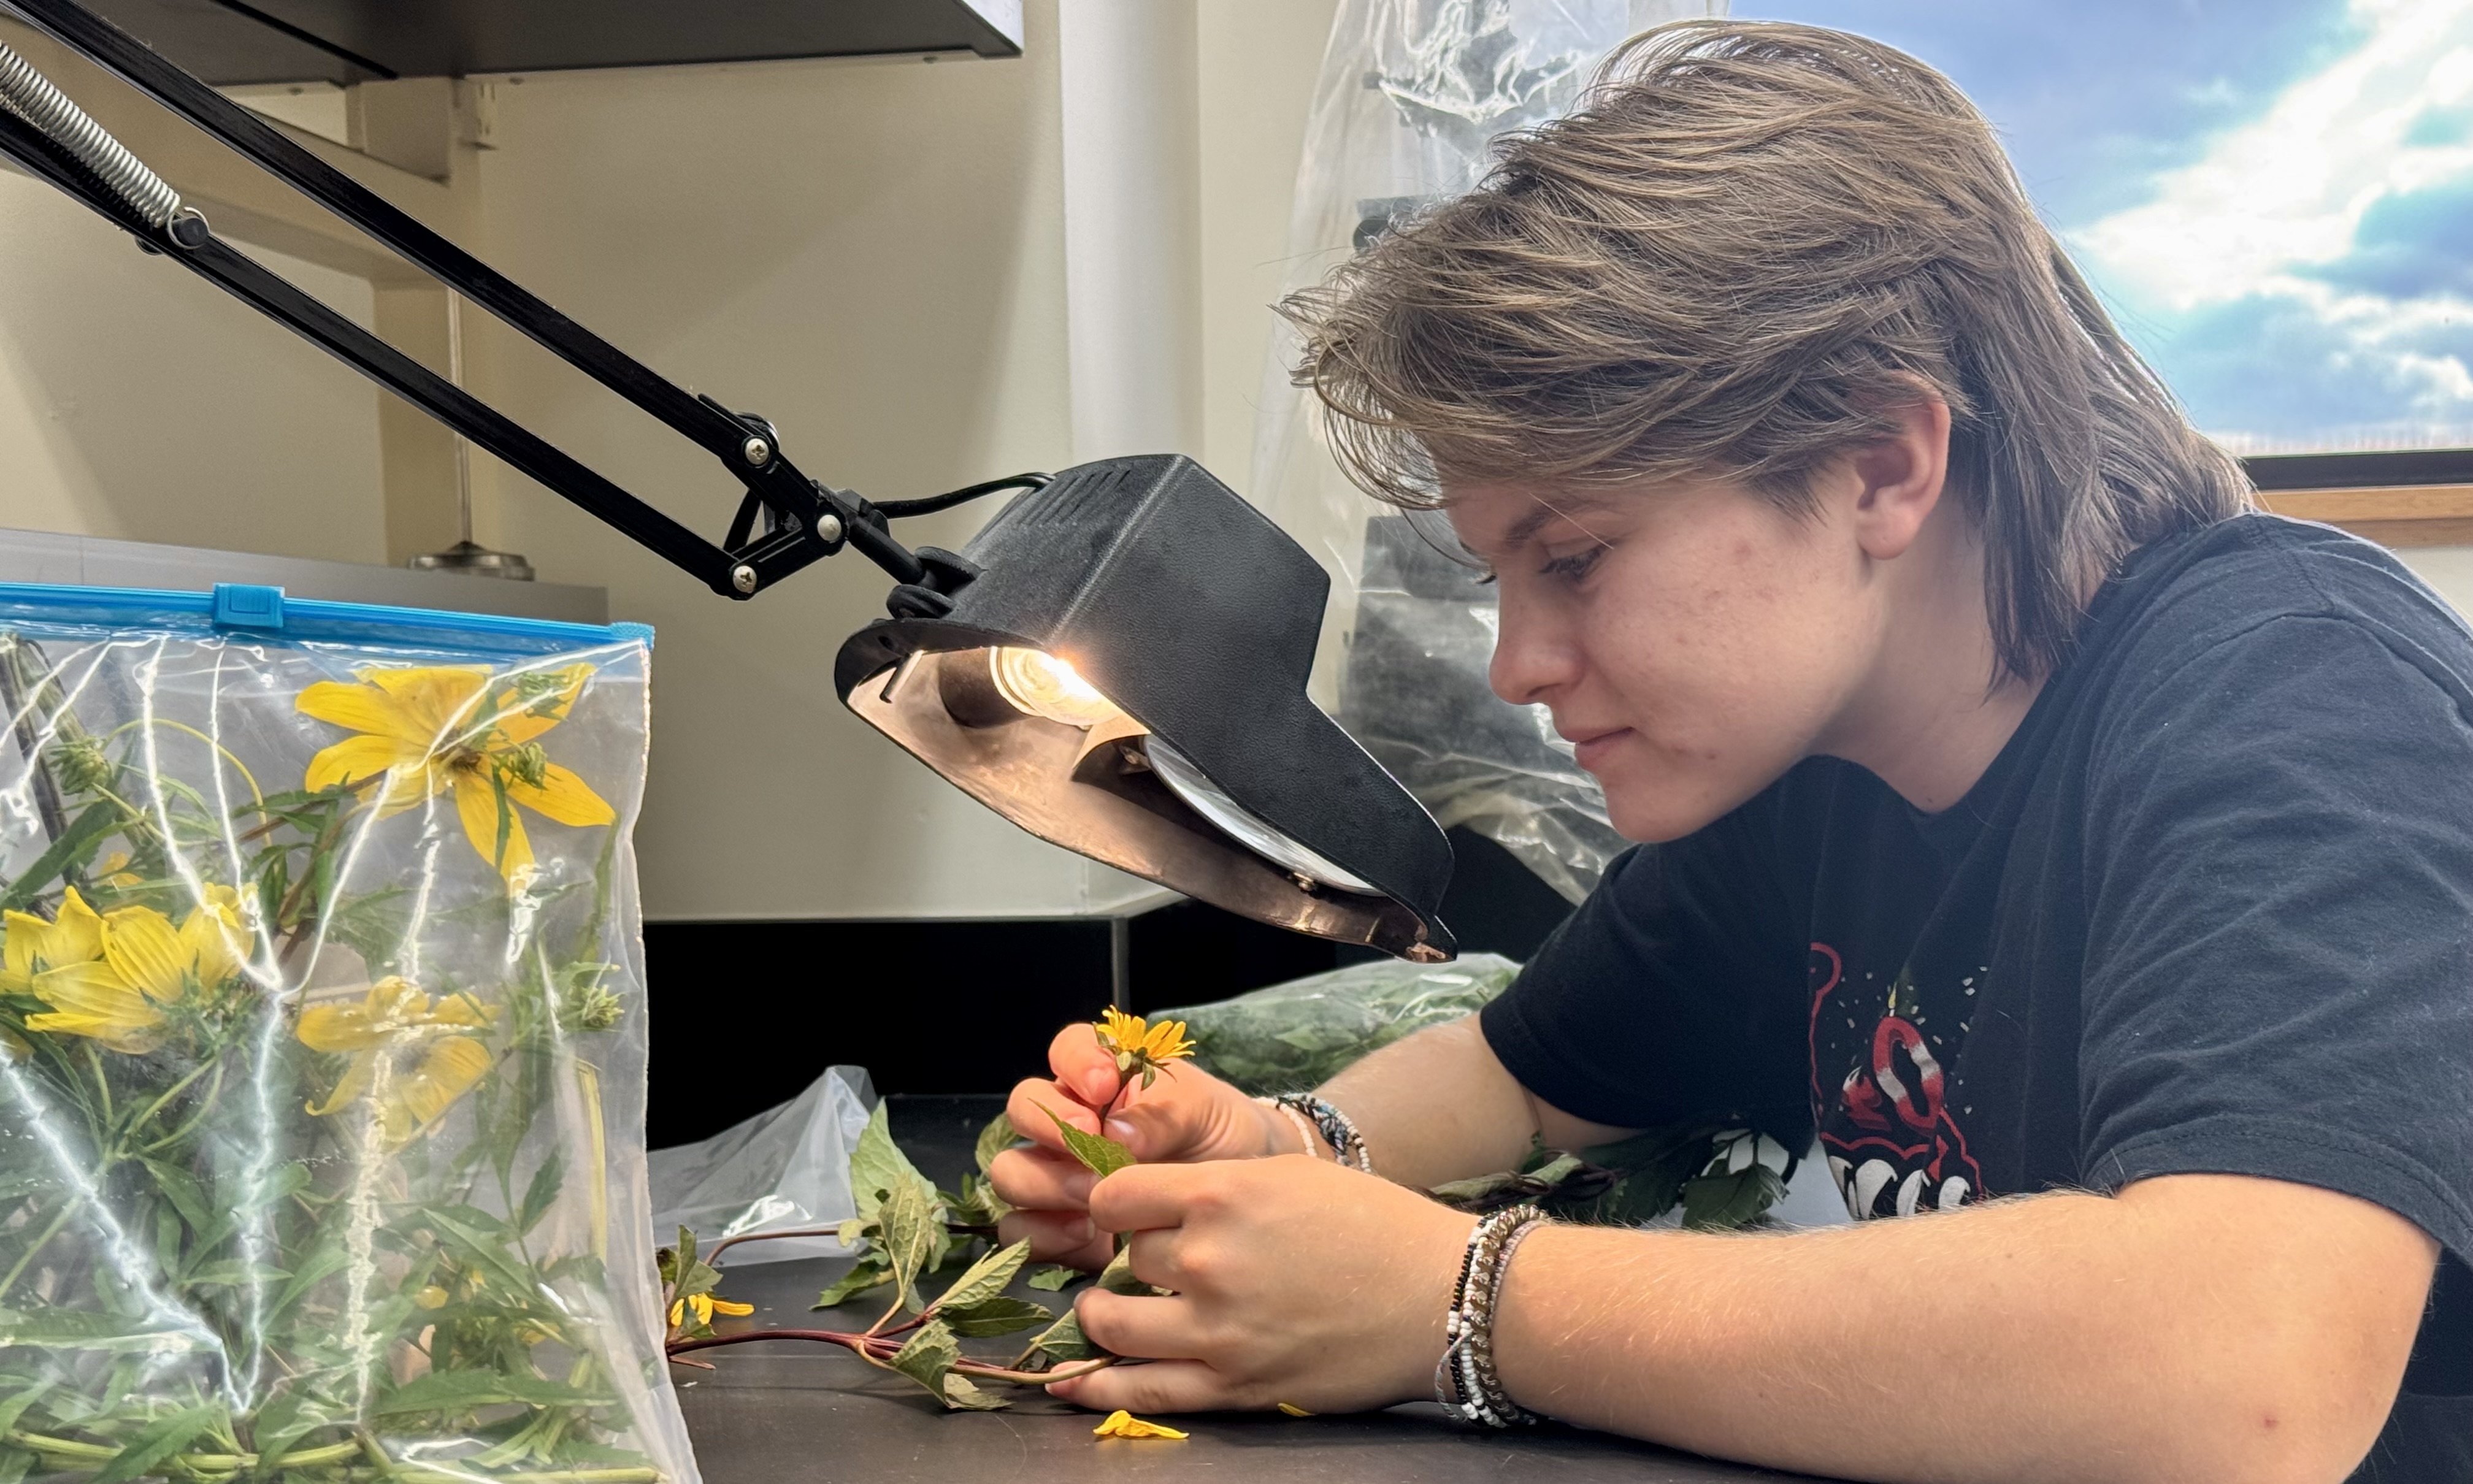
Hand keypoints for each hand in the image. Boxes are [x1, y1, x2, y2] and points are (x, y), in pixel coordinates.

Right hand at [991, 1024, 1300, 1267]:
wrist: (1241, 1201)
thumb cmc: (1221, 1137)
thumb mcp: (1206, 1113)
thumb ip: (1165, 1113)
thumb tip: (1115, 1133)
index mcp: (1102, 1077)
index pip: (1066, 1049)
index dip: (1075, 1063)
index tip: (1103, 1086)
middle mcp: (1067, 1121)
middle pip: (1023, 1109)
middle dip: (1049, 1126)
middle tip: (1090, 1145)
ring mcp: (1057, 1174)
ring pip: (1011, 1171)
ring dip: (1044, 1184)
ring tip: (1093, 1199)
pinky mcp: (1056, 1227)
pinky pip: (1020, 1230)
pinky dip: (1045, 1236)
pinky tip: (1089, 1239)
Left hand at [1046, 1156, 1470, 1414]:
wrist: (1439, 1295)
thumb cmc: (1372, 1225)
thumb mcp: (1288, 1175)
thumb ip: (1215, 1186)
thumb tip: (1150, 1201)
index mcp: (1223, 1195)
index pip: (1117, 1196)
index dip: (1113, 1203)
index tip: (1122, 1212)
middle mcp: (1210, 1260)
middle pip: (1127, 1257)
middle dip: (1137, 1258)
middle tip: (1159, 1262)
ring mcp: (1219, 1329)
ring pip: (1116, 1321)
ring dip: (1102, 1316)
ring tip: (1104, 1313)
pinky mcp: (1235, 1386)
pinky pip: (1144, 1389)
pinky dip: (1099, 1386)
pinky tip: (1077, 1380)